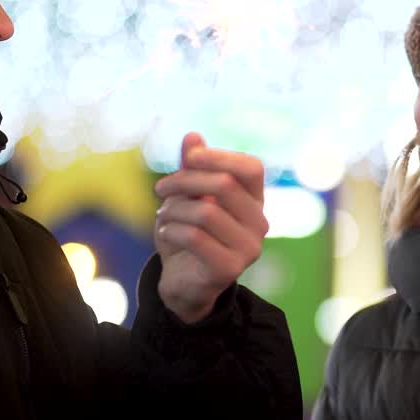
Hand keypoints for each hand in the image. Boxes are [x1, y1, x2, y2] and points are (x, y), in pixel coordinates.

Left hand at [154, 132, 268, 322]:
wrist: (183, 283)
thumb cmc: (188, 234)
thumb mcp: (188, 197)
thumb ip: (192, 168)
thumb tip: (192, 136)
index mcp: (254, 201)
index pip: (251, 168)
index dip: (221, 156)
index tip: (190, 157)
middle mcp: (259, 223)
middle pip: (225, 185)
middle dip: (185, 180)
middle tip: (160, 188)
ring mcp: (248, 248)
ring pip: (206, 211)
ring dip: (174, 209)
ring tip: (162, 216)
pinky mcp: (229, 269)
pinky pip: (195, 237)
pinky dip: (171, 230)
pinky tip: (163, 233)